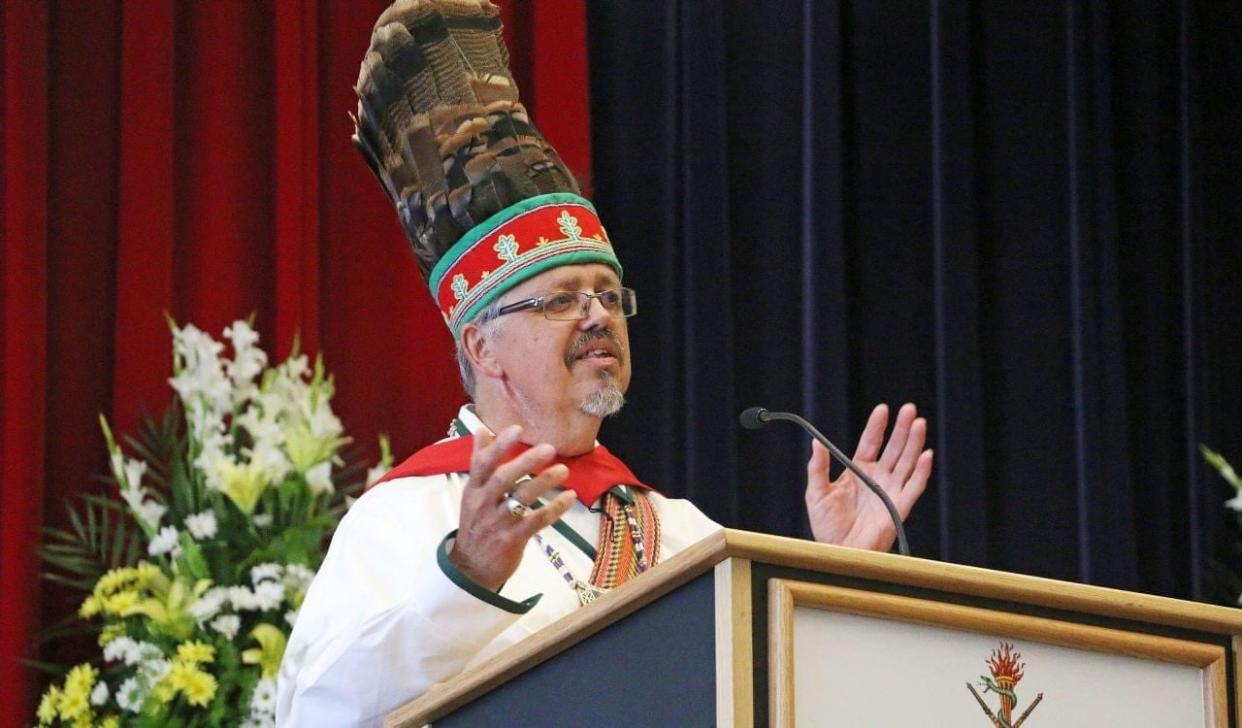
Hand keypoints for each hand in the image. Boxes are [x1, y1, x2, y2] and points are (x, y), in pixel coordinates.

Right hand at [450, 425, 576, 590]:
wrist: (471, 568)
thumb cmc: (476, 524)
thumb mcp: (472, 493)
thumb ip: (479, 461)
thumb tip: (481, 429)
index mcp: (473, 490)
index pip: (483, 464)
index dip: (499, 446)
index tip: (517, 429)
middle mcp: (483, 504)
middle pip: (503, 478)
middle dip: (526, 461)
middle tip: (549, 448)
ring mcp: (498, 523)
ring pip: (521, 498)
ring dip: (544, 482)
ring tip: (564, 470)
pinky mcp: (513, 539)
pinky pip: (536, 521)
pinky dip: (554, 508)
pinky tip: (569, 497)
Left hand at [805, 403, 931, 551]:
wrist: (837, 552)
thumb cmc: (826, 527)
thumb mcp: (816, 493)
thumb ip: (818, 467)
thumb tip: (817, 443)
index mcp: (858, 472)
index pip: (871, 443)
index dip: (877, 426)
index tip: (883, 409)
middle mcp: (877, 478)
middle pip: (894, 448)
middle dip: (902, 428)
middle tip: (909, 409)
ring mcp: (890, 491)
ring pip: (906, 462)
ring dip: (914, 443)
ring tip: (919, 423)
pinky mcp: (899, 507)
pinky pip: (914, 486)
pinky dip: (921, 471)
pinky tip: (926, 454)